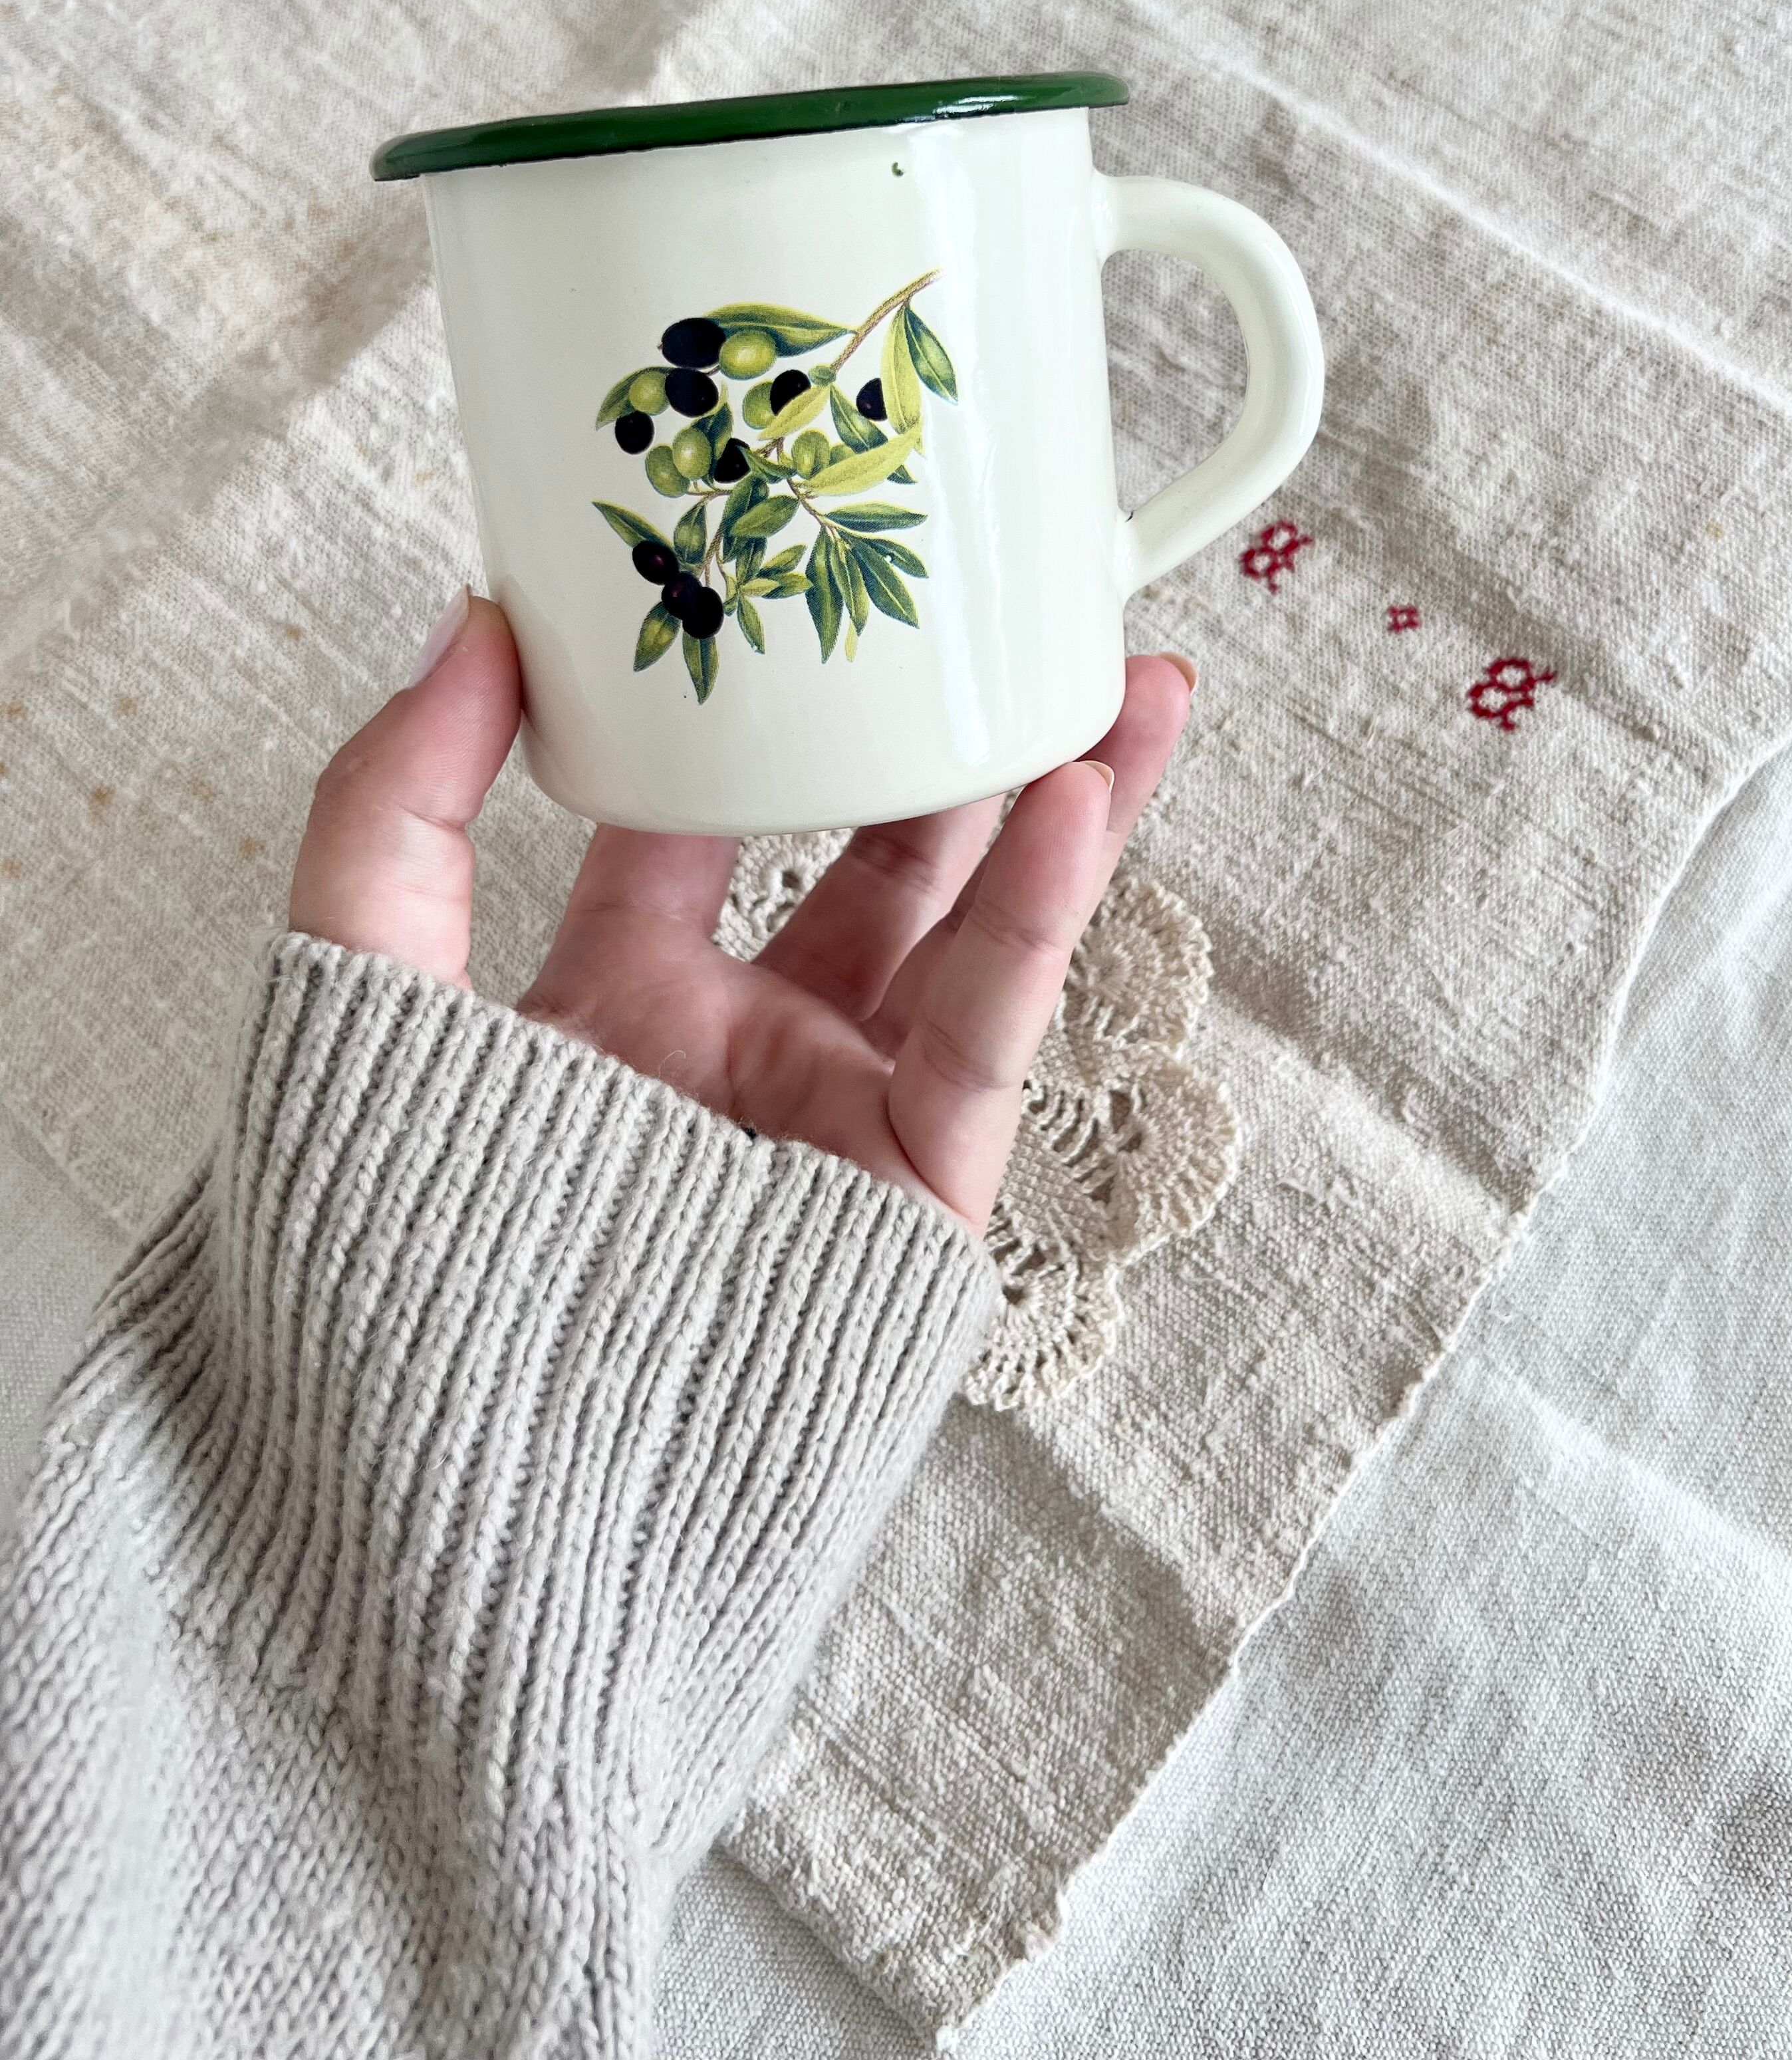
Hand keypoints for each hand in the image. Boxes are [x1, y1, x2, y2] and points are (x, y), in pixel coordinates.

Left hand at [289, 592, 1193, 1231]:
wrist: (451, 1507)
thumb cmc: (382, 1269)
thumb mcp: (355, 997)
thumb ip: (390, 806)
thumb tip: (472, 618)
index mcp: (616, 1002)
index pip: (708, 818)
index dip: (761, 703)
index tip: (800, 583)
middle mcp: (740, 1052)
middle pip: (878, 861)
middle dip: (956, 741)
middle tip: (1020, 619)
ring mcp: (836, 1120)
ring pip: (971, 932)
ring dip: (1061, 803)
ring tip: (1136, 682)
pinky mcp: (911, 1195)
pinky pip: (985, 1034)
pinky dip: (1039, 918)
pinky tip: (1077, 799)